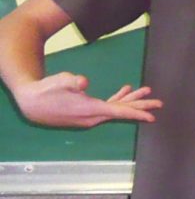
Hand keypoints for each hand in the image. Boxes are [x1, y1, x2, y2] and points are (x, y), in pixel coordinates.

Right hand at [13, 73, 160, 127]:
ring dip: (130, 100)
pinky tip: (125, 89)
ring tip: (147, 91)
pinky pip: (107, 107)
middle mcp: (93, 116)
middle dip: (140, 106)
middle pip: (122, 111)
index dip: (136, 113)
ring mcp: (90, 116)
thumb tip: (84, 83)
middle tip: (159, 103)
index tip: (152, 117)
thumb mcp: (59, 82)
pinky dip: (117, 99)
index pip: (118, 112)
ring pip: (116, 108)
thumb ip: (72, 82)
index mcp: (90, 110)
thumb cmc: (45, 91)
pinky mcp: (86, 112)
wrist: (30, 102)